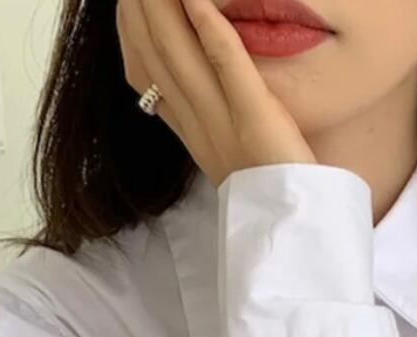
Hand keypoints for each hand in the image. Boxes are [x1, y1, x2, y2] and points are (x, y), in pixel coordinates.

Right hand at [116, 0, 316, 187]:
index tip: (123, 7)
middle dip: (137, 13)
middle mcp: (201, 128)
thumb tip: (185, 108)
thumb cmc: (274, 197)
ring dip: (161, 9)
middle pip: (157, 57)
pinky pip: (228, 67)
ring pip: (180, 55)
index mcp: (194, 137)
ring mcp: (224, 124)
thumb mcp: (233, 162)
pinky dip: (210, 28)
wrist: (293, 233)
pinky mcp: (256, 119)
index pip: (149, 78)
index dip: (131, 36)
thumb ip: (211, 129)